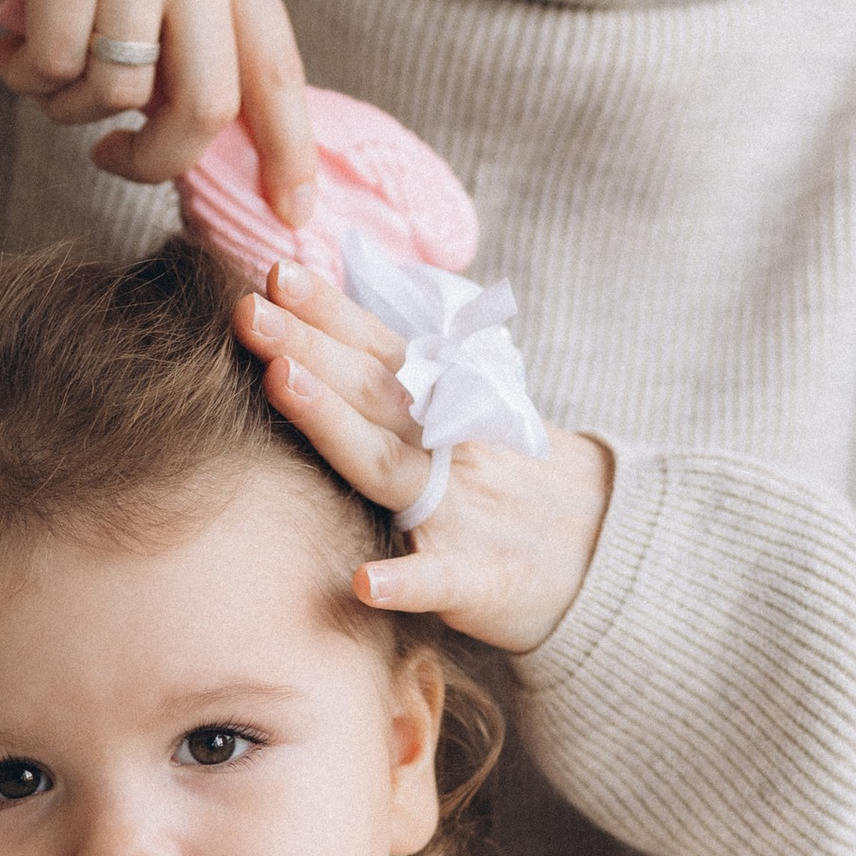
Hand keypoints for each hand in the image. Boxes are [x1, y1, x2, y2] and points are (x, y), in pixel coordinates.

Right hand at [0, 0, 316, 226]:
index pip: (278, 70)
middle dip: (157, 160)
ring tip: (39, 63)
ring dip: (68, 105)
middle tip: (112, 156)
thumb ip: (194, 15)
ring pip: (120, 93)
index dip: (290, 152)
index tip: (293, 216)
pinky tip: (7, 38)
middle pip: (206, 107)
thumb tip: (209, 134)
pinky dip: (25, 75)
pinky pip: (55, 67)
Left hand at [234, 265, 611, 657]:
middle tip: (248, 309)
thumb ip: (407, 381)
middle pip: (370, 393)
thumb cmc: (514, 484)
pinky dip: (404, 580)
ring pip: (390, 467)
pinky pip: (439, 580)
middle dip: (307, 347)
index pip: (380, 350)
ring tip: (279, 383)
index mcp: (442, 409)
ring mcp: (461, 515)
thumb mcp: (472, 417)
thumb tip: (330, 327)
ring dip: (334, 425)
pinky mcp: (481, 581)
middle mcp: (446, 450)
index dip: (329, 313)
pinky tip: (363, 580)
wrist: (607, 553)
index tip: (275, 274)